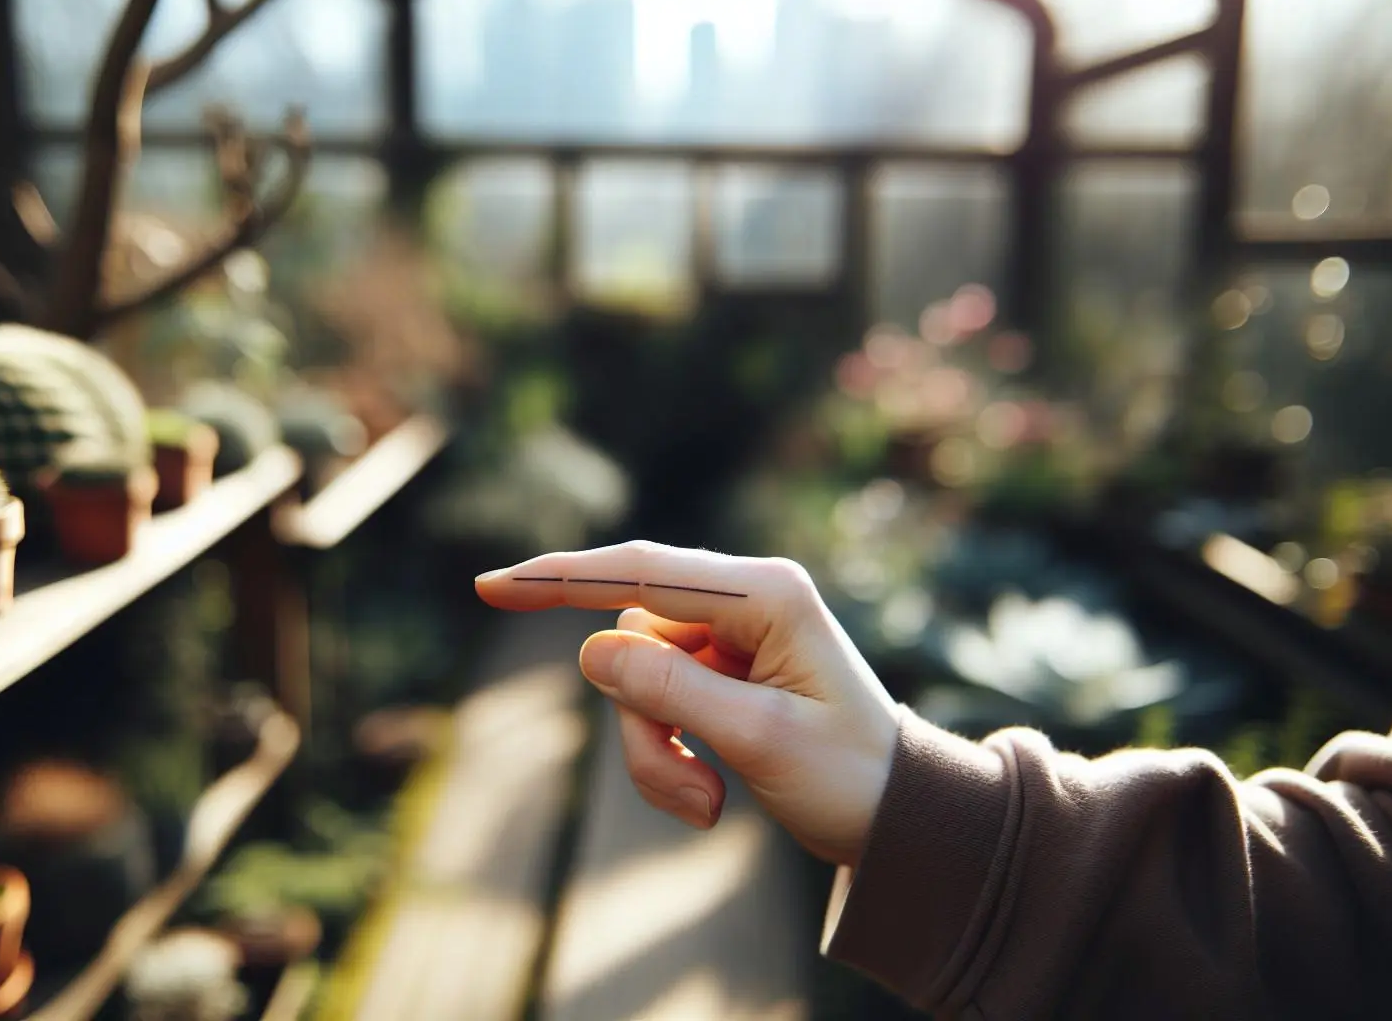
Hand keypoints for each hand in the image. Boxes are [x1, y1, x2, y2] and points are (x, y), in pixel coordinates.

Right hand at [474, 541, 901, 867]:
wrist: (899, 820)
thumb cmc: (850, 776)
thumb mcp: (759, 738)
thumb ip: (672, 689)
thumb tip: (590, 649)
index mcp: (767, 594)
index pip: (642, 571)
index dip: (561, 578)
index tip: (492, 587)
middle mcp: (746, 601)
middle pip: (631, 639)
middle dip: (645, 721)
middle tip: (693, 790)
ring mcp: (730, 637)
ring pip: (635, 680)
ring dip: (657, 750)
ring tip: (707, 803)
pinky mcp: (721, 672)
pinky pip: (656, 704)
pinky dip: (669, 755)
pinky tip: (712, 795)